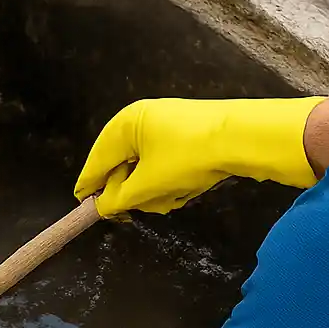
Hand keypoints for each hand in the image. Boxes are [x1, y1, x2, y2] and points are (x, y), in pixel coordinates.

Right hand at [74, 97, 325, 215]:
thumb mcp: (148, 184)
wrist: (243, 137)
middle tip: (143, 206)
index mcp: (125, 124)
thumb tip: (103, 205)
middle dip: (134, 191)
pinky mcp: (189, 136)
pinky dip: (174, 180)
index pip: (97, 159)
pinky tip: (190, 188)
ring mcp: (168, 126)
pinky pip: (169, 165)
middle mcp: (143, 120)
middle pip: (123, 165)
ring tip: (175, 195)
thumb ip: (119, 198)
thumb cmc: (188, 157)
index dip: (90, 185)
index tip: (85, 207)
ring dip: (157, 189)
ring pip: (148, 169)